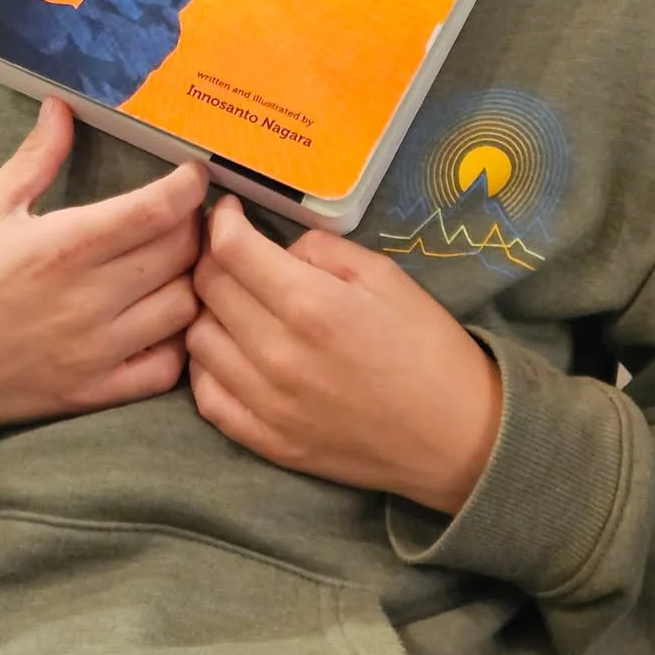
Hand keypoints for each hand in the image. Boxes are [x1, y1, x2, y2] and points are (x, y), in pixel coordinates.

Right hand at [0, 100, 206, 437]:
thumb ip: (36, 159)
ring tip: (177, 263)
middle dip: (195, 225)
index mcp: (64, 246)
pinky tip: (162, 319)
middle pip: (182, 253)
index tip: (194, 173)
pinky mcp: (92, 393)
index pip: (158, 209)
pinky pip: (166, 370)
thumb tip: (62, 107)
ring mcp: (95, 352)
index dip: (189, 185)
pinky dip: (177, 343)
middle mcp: (88, 300)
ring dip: (191, 280)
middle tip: (185, 213)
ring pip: (185, 309)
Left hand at [186, 198, 502, 514]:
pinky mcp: (268, 442)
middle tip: (231, 252)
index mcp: (310, 304)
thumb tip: (276, 249)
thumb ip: (320, 249)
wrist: (457, 435)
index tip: (227, 212)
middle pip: (207, 289)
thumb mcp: (383, 274)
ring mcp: (268, 404)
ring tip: (233, 302)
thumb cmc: (427, 344)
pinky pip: (207, 396)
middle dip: (211, 258)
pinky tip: (231, 351)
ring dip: (206, 311)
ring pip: (197, 340)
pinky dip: (208, 366)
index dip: (220, 221)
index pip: (230, 250)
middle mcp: (277, 355)